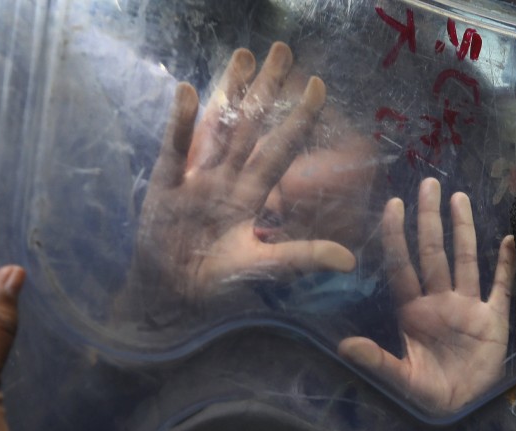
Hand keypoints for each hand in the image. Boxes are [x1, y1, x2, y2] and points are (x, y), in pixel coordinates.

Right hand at [136, 43, 355, 302]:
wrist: (170, 296)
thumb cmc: (216, 281)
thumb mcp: (262, 266)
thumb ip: (301, 256)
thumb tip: (349, 260)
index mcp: (251, 194)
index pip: (281, 149)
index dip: (298, 119)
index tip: (319, 85)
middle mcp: (226, 178)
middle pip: (250, 126)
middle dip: (266, 89)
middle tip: (282, 49)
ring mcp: (195, 178)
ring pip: (217, 127)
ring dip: (229, 92)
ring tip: (243, 55)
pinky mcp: (166, 186)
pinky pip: (175, 150)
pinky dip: (181, 124)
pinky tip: (188, 92)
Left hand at [338, 178, 515, 413]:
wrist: (459, 408)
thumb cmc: (426, 393)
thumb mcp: (400, 380)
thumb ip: (376, 362)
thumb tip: (345, 346)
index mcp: (414, 311)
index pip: (403, 265)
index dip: (398, 236)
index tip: (393, 205)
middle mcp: (439, 301)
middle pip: (433, 252)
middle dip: (429, 219)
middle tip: (428, 183)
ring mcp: (467, 307)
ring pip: (465, 260)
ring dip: (464, 230)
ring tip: (459, 198)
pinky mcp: (494, 319)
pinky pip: (502, 287)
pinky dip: (506, 265)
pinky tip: (510, 239)